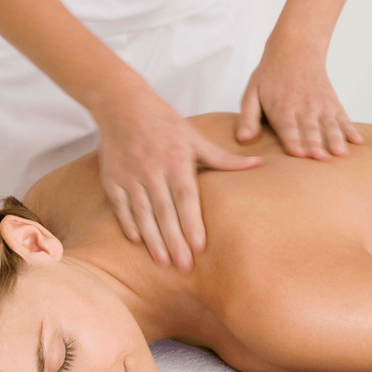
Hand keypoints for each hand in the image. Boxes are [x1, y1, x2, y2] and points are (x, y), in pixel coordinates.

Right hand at [94, 85, 261, 272]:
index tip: (199, 246)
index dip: (191, 222)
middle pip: (164, 211)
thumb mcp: (195, 137)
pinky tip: (136, 241)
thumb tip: (259, 165)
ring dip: (152, 239)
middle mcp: (152, 170)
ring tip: (162, 261)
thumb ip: (224, 158)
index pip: (186, 197)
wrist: (122, 105)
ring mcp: (130, 176)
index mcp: (176, 160)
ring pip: (142, 213)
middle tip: (184, 266)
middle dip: (174, 241)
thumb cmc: (164, 123)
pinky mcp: (112, 179)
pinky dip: (127, 224)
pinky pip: (120, 206)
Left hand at [237, 38, 363, 158]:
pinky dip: (351, 130)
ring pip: (329, 125)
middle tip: (320, 159)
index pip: (288, 128)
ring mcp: (320, 106)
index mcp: (281, 107)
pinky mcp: (333, 104)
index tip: (299, 155)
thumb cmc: (270, 76)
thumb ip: (248, 118)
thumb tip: (242, 139)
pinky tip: (357, 142)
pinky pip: (343, 118)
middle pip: (310, 129)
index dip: (293, 141)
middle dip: (315, 145)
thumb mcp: (251, 93)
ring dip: (335, 139)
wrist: (296, 48)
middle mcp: (303, 107)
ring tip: (340, 153)